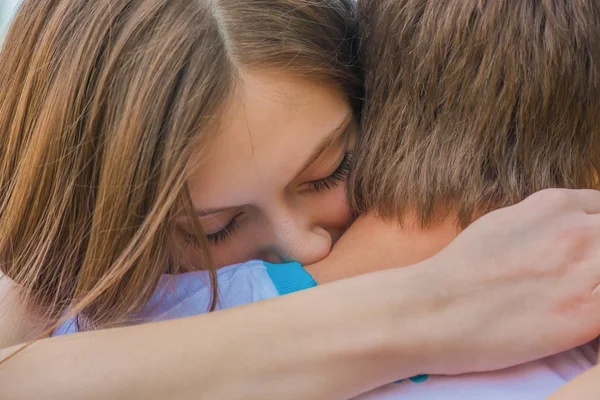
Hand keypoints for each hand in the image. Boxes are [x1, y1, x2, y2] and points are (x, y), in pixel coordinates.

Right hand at [421, 189, 599, 374]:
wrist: (435, 308)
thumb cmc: (458, 270)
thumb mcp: (501, 223)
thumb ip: (543, 222)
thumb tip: (562, 231)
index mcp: (554, 205)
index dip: (595, 231)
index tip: (584, 252)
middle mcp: (577, 232)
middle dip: (596, 256)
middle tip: (575, 276)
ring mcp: (586, 271)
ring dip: (596, 280)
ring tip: (571, 293)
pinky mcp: (587, 315)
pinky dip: (595, 308)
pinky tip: (572, 314)